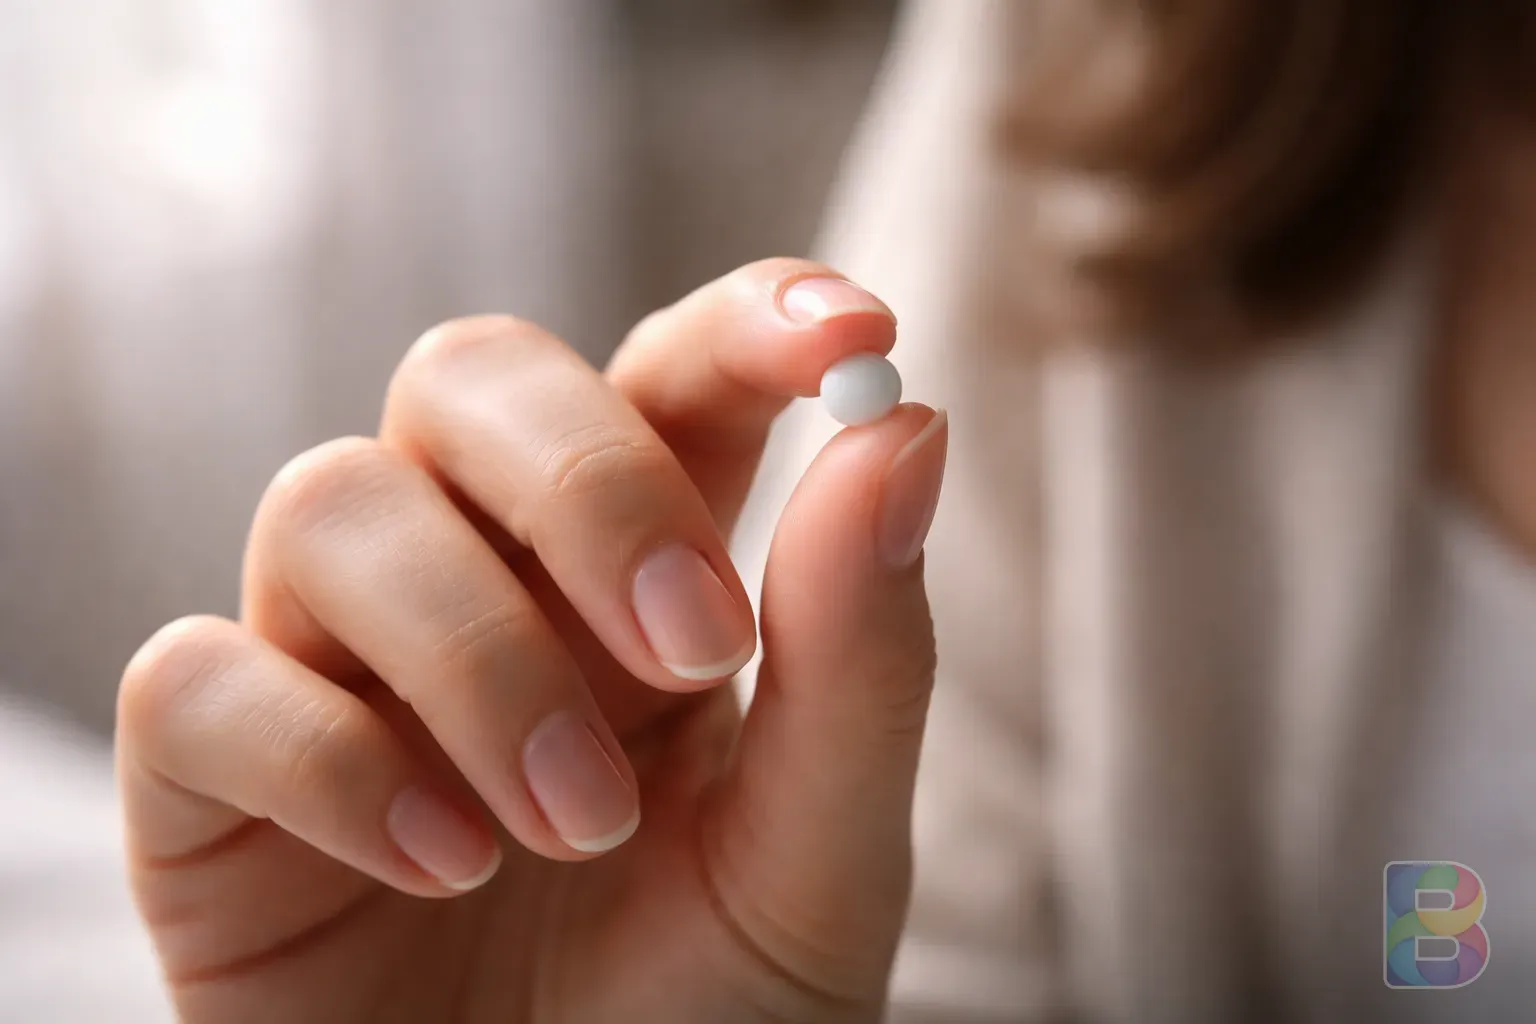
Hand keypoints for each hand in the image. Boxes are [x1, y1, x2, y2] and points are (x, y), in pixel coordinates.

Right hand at [117, 260, 948, 1022]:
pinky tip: (438, 865)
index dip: (748, 321)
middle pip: (472, 375)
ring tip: (572, 824)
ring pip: (332, 504)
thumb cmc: (700, 1018)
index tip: (851, 336)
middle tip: (700, 651)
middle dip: (591, 482)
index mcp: (641, 574)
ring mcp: (333, 666)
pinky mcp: (211, 782)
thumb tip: (911, 426)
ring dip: (476, 657)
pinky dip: (323, 758)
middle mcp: (481, 580)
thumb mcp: (817, 858)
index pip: (670, 373)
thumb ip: (864, 657)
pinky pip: (197, 681)